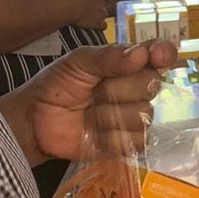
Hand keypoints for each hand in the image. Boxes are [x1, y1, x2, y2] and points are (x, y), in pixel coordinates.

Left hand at [0, 41, 177, 168]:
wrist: (34, 121)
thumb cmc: (57, 85)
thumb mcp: (77, 62)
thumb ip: (108, 57)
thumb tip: (141, 55)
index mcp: (128, 63)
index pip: (159, 54)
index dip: (163, 54)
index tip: (157, 57)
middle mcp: (136, 89)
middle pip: (152, 85)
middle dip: (122, 88)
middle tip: (96, 91)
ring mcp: (132, 117)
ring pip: (144, 115)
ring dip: (112, 115)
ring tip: (90, 114)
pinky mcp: (126, 143)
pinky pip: (137, 141)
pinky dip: (112, 137)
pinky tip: (95, 133)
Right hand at [61, 0, 109, 29]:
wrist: (70, 5)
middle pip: (101, 0)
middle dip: (95, 3)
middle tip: (85, 6)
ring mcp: (101, 11)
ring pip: (104, 12)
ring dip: (99, 14)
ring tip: (89, 16)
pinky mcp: (98, 22)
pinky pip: (103, 25)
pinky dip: (100, 25)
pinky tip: (95, 25)